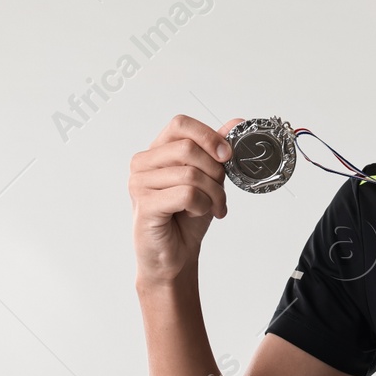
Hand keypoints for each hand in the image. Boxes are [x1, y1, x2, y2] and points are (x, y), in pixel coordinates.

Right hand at [130, 114, 243, 284]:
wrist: (176, 254)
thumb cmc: (187, 216)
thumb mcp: (208, 178)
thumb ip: (217, 150)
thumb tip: (236, 122)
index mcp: (157, 151)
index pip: (180, 124)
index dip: (208, 136)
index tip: (226, 155)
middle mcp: (142, 164)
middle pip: (188, 148)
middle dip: (215, 171)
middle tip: (220, 192)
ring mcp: (139, 183)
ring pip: (191, 174)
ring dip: (213, 194)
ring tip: (212, 207)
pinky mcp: (144, 205)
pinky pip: (186, 194)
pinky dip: (202, 206)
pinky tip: (197, 214)